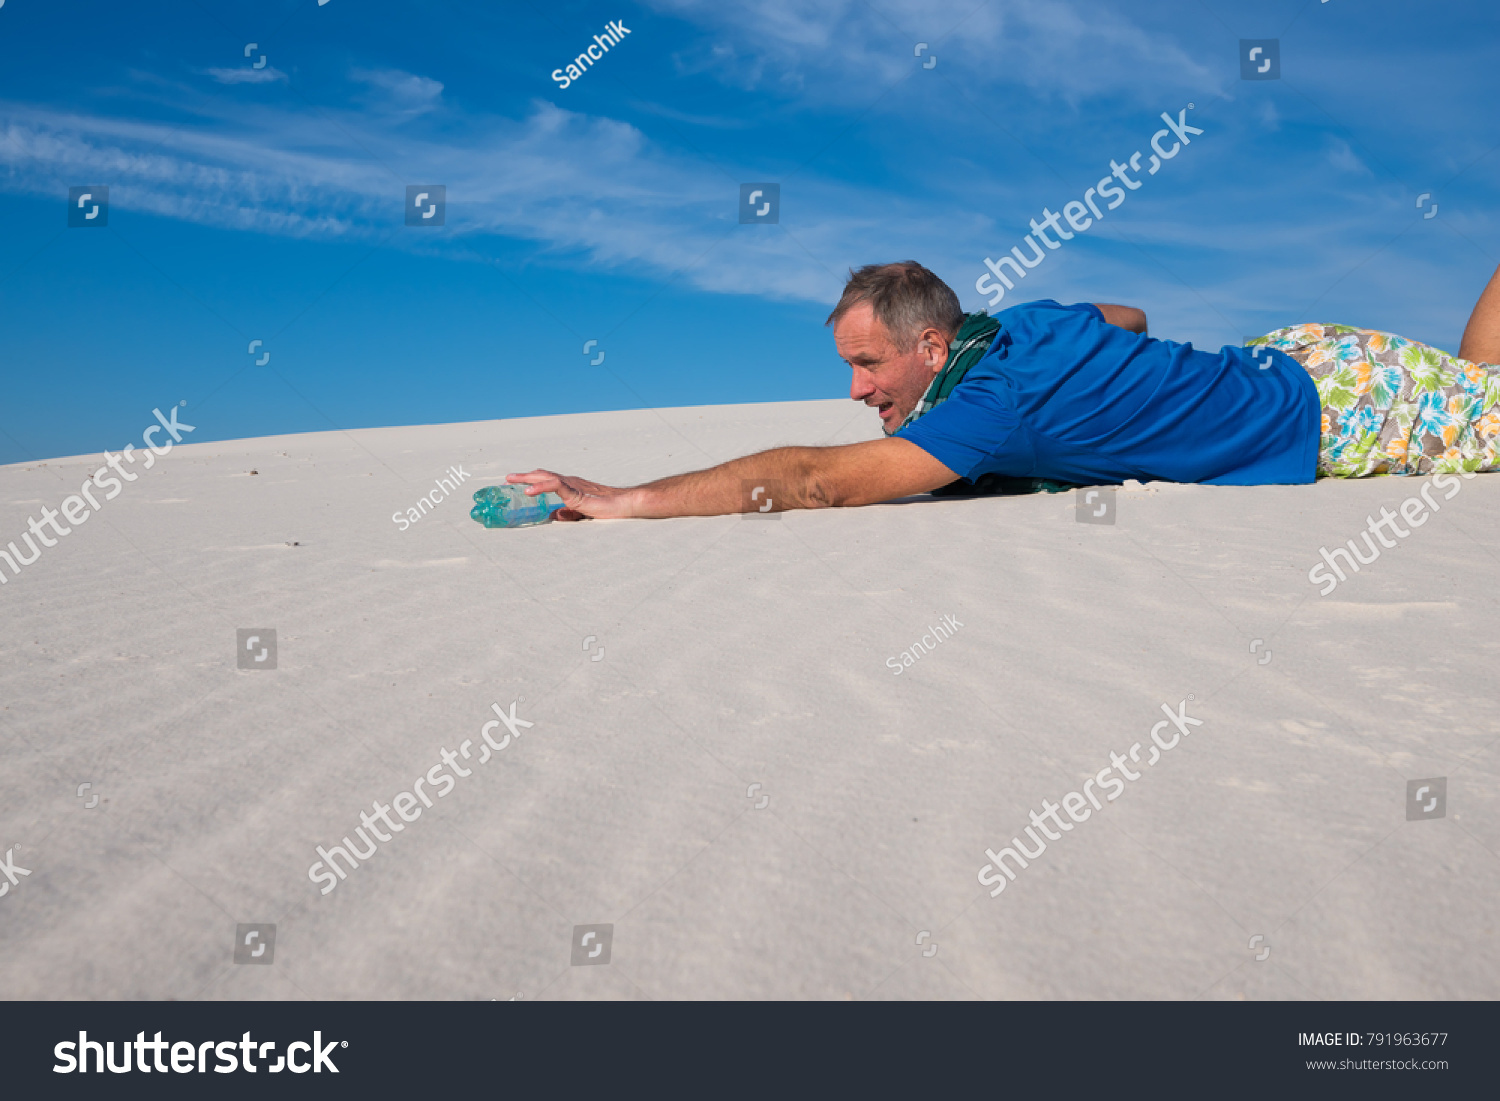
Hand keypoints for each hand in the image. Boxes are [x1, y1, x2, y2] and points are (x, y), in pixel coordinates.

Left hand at [505, 470, 637, 520]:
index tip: (517, 483)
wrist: (624, 504)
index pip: (547, 479)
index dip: (532, 480)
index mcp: (570, 486)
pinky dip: (540, 487)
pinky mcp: (576, 492)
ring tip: (512, 480)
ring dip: (527, 478)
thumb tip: (553, 515)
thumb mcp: (581, 513)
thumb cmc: (607, 507)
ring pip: (545, 477)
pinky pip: (555, 486)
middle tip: (508, 478)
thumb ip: (567, 514)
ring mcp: (572, 485)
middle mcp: (569, 482)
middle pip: (542, 475)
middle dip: (524, 476)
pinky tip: (529, 491)